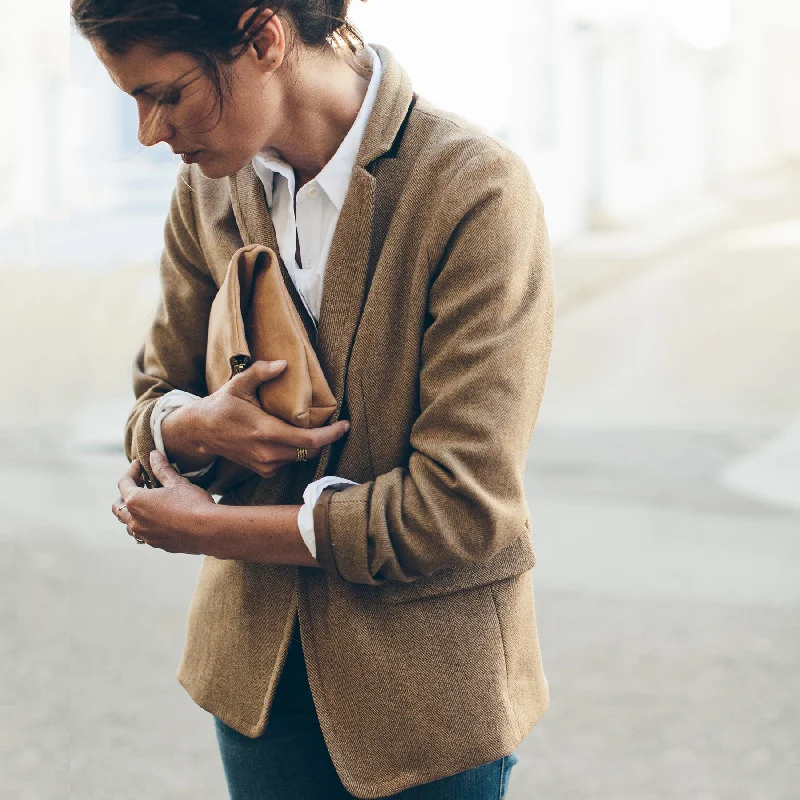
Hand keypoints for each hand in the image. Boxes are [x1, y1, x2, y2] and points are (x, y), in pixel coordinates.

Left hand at [112, 453, 216, 554]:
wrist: (207, 530)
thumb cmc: (192, 504)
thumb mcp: (177, 482)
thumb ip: (162, 469)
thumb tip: (154, 455)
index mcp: (136, 502)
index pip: (124, 484)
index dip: (131, 471)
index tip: (139, 464)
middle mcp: (135, 521)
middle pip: (118, 507)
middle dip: (125, 494)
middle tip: (141, 484)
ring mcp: (145, 535)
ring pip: (129, 524)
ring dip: (133, 512)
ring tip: (148, 503)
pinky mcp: (157, 544)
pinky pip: (144, 534)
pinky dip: (146, 524)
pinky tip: (160, 518)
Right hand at [187, 360, 349, 478]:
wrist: (201, 432)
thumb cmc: (222, 406)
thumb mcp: (238, 384)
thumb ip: (261, 372)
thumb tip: (283, 364)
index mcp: (266, 432)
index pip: (309, 440)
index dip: (331, 434)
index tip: (345, 425)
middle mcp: (268, 453)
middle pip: (310, 451)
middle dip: (326, 439)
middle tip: (336, 425)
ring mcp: (265, 465)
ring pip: (300, 457)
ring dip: (310, 445)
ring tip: (316, 428)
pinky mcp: (263, 471)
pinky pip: (289, 462)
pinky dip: (296, 451)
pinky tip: (294, 437)